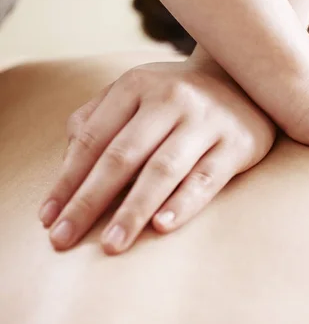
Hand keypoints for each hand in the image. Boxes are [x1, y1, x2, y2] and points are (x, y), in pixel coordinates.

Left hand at [39, 60, 274, 254]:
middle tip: (64, 240)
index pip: (93, 138)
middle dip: (89, 201)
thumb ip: (98, 120)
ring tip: (112, 244)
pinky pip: (207, 177)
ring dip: (134, 209)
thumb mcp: (136, 94)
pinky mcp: (238, 143)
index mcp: (138, 86)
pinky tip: (163, 225)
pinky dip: (184, 201)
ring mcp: (207, 121)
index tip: (48, 219)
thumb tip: (69, 168)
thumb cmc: (178, 97)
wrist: (245, 80)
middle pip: (123, 156)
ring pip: (164, 169)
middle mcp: (171, 99)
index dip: (67, 181)